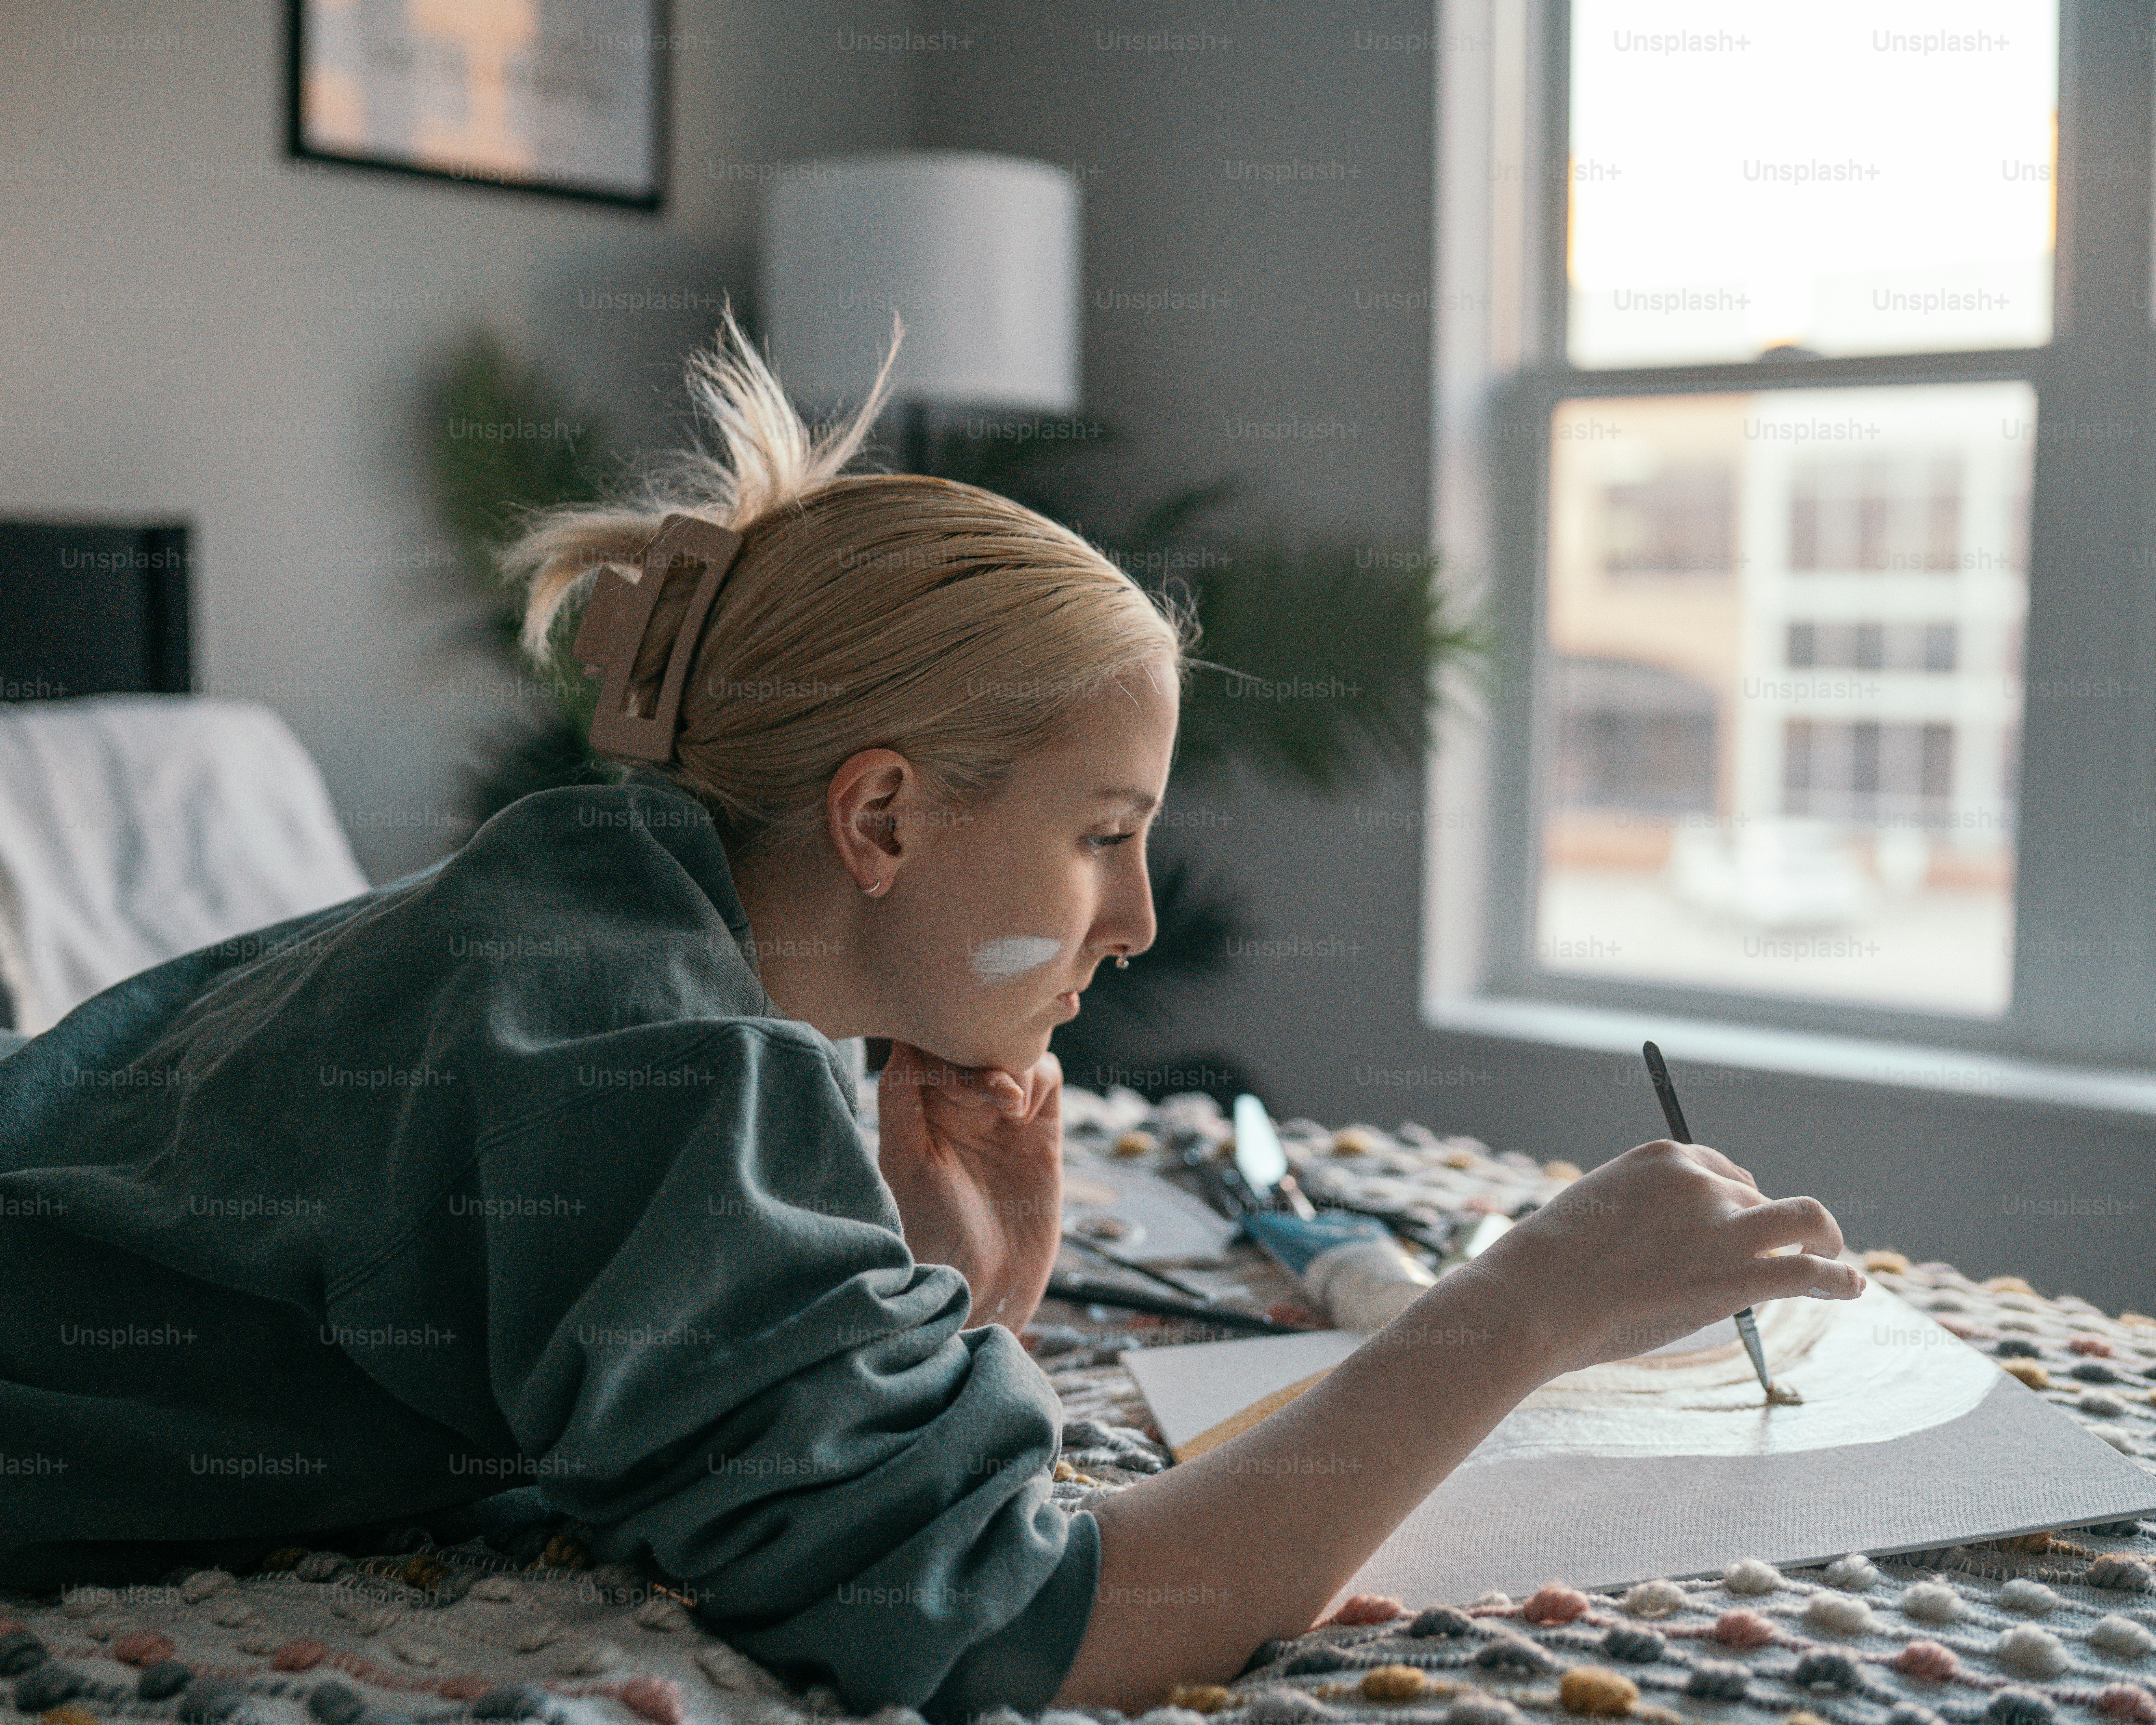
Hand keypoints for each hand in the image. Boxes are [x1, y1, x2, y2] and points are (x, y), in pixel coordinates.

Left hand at [875, 1041, 1063, 1332]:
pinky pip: (1046, 1078)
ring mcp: (1003, 1116)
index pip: (929, 1043)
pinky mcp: (1042, 1131)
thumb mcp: (903, 1160)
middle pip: (975, 1039)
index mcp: (918, 1107)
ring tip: (1007, 1106)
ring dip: (1012, 1066)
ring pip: (1014, 1051)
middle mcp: (960, 1106)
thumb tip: (905, 1038)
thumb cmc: (930, 1231)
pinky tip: (1022, 1116)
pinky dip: (1037, 1082)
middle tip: (986, 1091)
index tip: (951, 1077)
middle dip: (982, 1052)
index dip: (942, 1043)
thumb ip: (900, 1096)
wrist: (982, 1286)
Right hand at [1466, 1138, 1866, 1377]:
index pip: (1723, 1168)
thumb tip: (1673, 1237)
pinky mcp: (1736, 1276)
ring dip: (1823, 1239)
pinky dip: (1839, 1277)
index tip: (1742, 1222)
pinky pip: (1809, 1271)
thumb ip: (1644, 1209)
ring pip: (1802, 1221)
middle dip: (1763, 1226)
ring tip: (1833, 1259)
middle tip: (1767, 1257)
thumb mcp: (1597, 1208)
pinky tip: (1851, 1287)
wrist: (1537, 1298)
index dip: (1738, 1198)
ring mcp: (1720, 1226)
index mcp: (1662, 1157)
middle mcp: (1699, 1180)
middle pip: (1757, 1197)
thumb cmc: (1551, 1264)